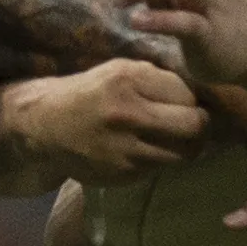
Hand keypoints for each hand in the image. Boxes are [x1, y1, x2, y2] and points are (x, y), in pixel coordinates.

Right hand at [12, 60, 212, 183]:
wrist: (45, 124)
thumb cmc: (90, 93)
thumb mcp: (120, 71)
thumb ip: (157, 79)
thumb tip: (200, 95)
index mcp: (128, 80)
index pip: (186, 94)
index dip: (193, 100)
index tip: (189, 104)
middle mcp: (126, 114)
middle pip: (193, 126)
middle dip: (201, 126)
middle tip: (196, 125)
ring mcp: (123, 148)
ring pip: (182, 154)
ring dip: (185, 148)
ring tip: (175, 140)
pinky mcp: (120, 174)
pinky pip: (158, 169)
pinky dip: (160, 160)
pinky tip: (148, 150)